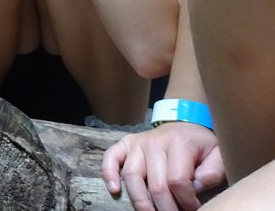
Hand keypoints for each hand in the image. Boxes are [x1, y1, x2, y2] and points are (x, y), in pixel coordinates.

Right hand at [101, 123, 223, 210]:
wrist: (186, 124)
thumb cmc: (202, 145)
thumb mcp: (218, 155)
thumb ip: (211, 173)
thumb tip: (193, 188)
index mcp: (179, 143)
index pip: (177, 181)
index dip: (186, 201)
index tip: (194, 208)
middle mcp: (154, 142)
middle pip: (155, 184)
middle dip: (166, 208)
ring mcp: (138, 143)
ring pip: (132, 176)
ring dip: (140, 201)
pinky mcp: (126, 144)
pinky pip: (110, 157)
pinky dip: (108, 173)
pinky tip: (114, 190)